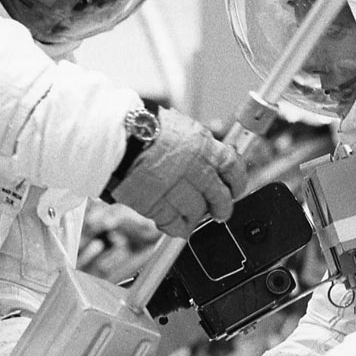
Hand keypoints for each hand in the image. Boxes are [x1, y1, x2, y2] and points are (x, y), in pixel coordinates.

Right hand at [112, 108, 246, 237]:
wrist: (117, 137)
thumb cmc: (146, 128)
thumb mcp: (182, 128)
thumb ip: (201, 148)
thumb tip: (214, 162)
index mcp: (204, 146)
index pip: (234, 169)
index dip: (237, 183)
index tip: (235, 189)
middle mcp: (194, 169)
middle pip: (220, 197)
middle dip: (222, 207)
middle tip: (220, 211)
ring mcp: (176, 189)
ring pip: (198, 213)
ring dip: (196, 216)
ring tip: (189, 214)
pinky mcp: (157, 206)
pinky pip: (175, 225)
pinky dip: (177, 227)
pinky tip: (174, 223)